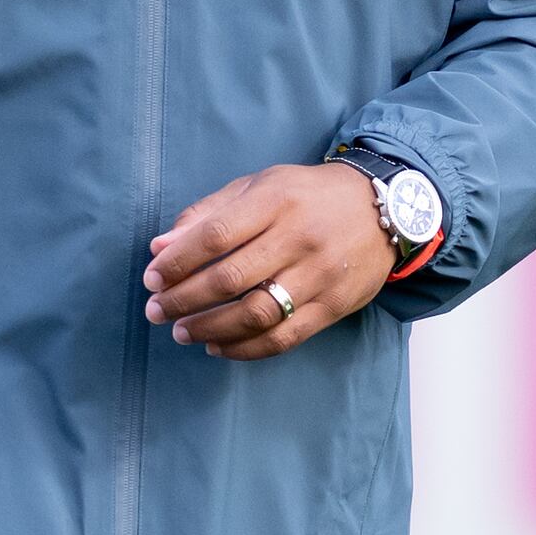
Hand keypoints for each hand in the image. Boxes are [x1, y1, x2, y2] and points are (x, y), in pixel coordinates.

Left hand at [143, 162, 389, 358]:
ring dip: (210, 328)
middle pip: (230, 278)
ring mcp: (320, 275)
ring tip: (182, 333)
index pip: (216, 236)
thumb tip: (160, 247)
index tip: (152, 278)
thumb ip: (209, 214)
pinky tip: (218, 346)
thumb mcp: (260, 186)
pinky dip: (245, 348)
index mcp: (276, 201)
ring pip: (256, 313)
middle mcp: (299, 238)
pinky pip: (284, 337)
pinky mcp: (334, 306)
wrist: (384, 209)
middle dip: (183, 299)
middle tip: (156, 310)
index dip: (177, 262)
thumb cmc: (309, 196)